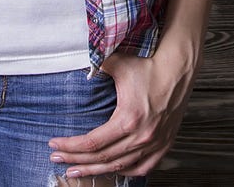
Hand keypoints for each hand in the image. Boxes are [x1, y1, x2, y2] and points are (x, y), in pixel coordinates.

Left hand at [47, 42, 200, 178]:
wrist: (178, 70)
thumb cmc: (149, 67)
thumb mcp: (119, 64)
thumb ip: (96, 64)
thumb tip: (79, 63)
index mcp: (128, 119)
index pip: (91, 142)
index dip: (70, 146)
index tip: (54, 145)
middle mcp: (141, 136)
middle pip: (101, 158)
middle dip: (75, 160)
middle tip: (57, 159)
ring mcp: (154, 143)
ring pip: (119, 166)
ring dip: (95, 171)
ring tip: (76, 170)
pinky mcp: (164, 144)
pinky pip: (143, 167)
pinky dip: (126, 171)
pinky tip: (113, 169)